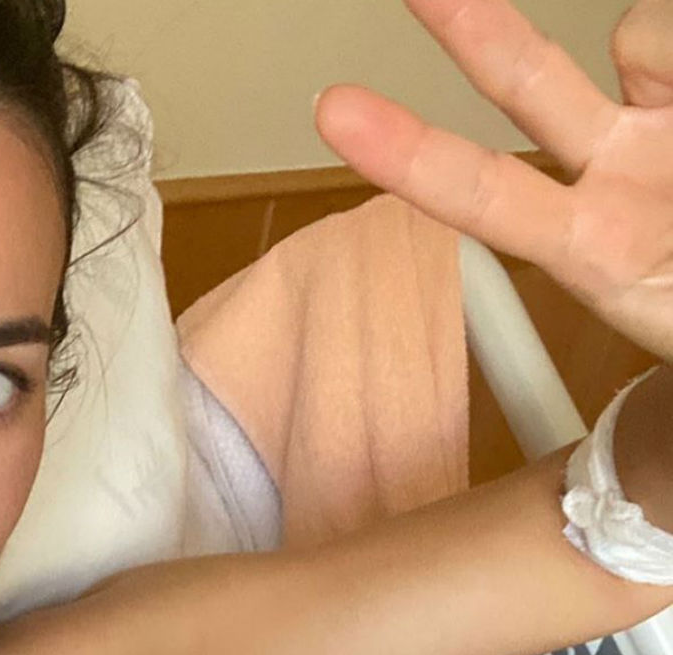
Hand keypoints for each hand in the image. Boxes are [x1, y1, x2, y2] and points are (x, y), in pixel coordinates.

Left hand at [315, 0, 672, 362]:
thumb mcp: (665, 306)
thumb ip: (612, 244)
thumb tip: (621, 130)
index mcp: (593, 249)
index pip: (486, 196)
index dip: (412, 156)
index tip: (334, 111)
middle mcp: (612, 176)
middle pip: (528, 82)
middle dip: (473, 26)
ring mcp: (658, 130)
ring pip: (638, 33)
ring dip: (658, 47)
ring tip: (670, 150)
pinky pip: (661, 40)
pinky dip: (666, 52)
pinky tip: (669, 93)